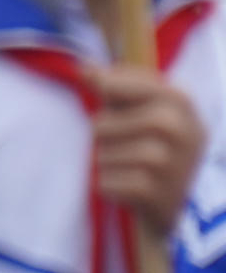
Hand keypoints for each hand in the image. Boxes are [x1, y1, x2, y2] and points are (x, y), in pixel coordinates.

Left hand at [91, 65, 207, 238]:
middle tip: (127, 147)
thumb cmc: (159, 147)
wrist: (190, 205)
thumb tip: (82, 67)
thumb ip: (113, 87)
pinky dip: (110, 188)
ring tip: (133, 169)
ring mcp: (171, 162)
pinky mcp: (157, 193)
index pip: (117, 83)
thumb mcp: (146, 110)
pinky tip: (132, 189)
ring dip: (107, 165)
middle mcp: (180, 128)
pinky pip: (106, 183)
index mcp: (180, 100)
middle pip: (101, 125)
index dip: (103, 91)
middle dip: (103, 138)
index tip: (103, 94)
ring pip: (102, 156)